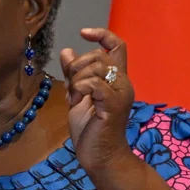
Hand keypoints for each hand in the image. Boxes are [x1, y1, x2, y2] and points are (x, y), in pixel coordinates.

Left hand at [59, 28, 134, 172]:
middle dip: (77, 65)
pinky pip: (94, 83)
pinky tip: (74, 103)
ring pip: (97, 66)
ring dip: (77, 79)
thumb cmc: (91, 130)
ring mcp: (120, 93)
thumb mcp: (77, 97)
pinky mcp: (113, 104)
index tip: (83, 33)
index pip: (117, 45)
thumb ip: (74, 75)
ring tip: (73, 97)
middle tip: (70, 86)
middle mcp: (123, 83)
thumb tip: (67, 50)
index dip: (101, 34)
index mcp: (116, 79)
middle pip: (100, 55)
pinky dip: (79, 89)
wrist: (100, 157)